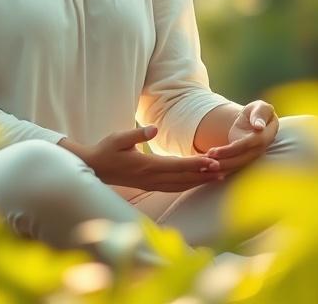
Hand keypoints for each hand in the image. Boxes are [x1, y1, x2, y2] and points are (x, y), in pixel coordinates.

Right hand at [67, 126, 225, 191]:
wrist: (94, 168)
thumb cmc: (106, 150)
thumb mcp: (118, 138)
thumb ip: (137, 134)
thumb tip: (153, 128)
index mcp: (145, 165)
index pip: (176, 166)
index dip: (195, 164)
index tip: (211, 162)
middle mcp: (151, 177)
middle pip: (182, 178)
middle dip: (203, 175)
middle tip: (223, 171)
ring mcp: (151, 184)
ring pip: (180, 185)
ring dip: (199, 182)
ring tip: (217, 178)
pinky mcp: (149, 185)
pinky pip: (173, 188)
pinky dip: (188, 185)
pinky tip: (197, 182)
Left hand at [202, 100, 278, 179]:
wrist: (256, 120)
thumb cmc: (258, 111)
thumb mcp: (260, 108)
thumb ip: (260, 114)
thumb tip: (259, 126)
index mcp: (264, 137)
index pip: (245, 145)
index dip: (230, 150)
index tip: (213, 152)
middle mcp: (259, 150)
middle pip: (239, 160)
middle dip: (222, 163)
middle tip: (205, 164)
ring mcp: (251, 156)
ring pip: (236, 165)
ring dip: (220, 168)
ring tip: (203, 168)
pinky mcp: (243, 158)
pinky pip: (233, 165)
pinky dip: (221, 168)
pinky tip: (206, 169)